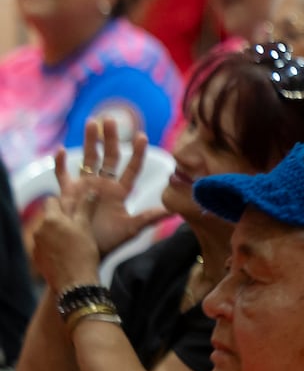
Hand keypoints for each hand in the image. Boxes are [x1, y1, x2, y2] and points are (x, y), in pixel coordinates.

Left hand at [27, 199, 101, 291]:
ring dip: (57, 234)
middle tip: (77, 228)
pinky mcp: (37, 257)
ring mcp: (36, 244)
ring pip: (47, 232)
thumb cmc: (83, 253)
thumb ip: (86, 208)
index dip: (64, 204)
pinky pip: (44, 246)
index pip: (52, 200)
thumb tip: (91, 191)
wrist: (74, 283)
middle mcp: (39, 229)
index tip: (75, 211)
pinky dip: (53, 247)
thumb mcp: (86, 228)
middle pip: (49, 217)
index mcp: (51, 218)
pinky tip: (66, 255)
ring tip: (73, 244)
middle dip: (61, 220)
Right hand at [64, 114, 163, 253]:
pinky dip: (61, 163)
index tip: (143, 136)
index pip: (131, 168)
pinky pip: (63, 174)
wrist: (85, 251)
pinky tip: (61, 150)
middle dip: (111, 138)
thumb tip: (175, 210)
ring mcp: (85, 186)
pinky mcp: (68, 192)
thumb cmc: (109, 241)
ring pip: (89, 158)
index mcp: (120, 191)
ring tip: (92, 122)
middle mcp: (104, 184)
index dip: (137, 153)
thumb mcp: (132, 228)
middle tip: (112, 119)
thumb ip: (150, 217)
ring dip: (90, 140)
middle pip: (109, 157)